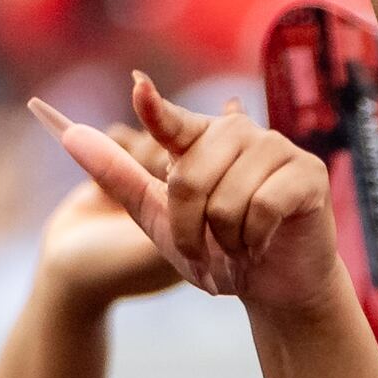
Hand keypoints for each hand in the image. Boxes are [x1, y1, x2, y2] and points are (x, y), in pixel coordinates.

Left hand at [31, 78, 343, 320]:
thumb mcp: (159, 219)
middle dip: (188, 229)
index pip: (171, 121)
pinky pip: (264, 207)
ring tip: (238, 247)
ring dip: (225, 241)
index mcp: (202, 140)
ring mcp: (277, 149)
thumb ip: (118, 177)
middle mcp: (240, 134)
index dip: (155, 109)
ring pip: (226, 198)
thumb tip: (69, 134)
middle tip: (205, 250)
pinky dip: (255, 240)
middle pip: (188, 177)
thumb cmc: (219, 252)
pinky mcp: (308, 174)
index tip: (138, 89)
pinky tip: (263, 244)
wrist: (274, 288)